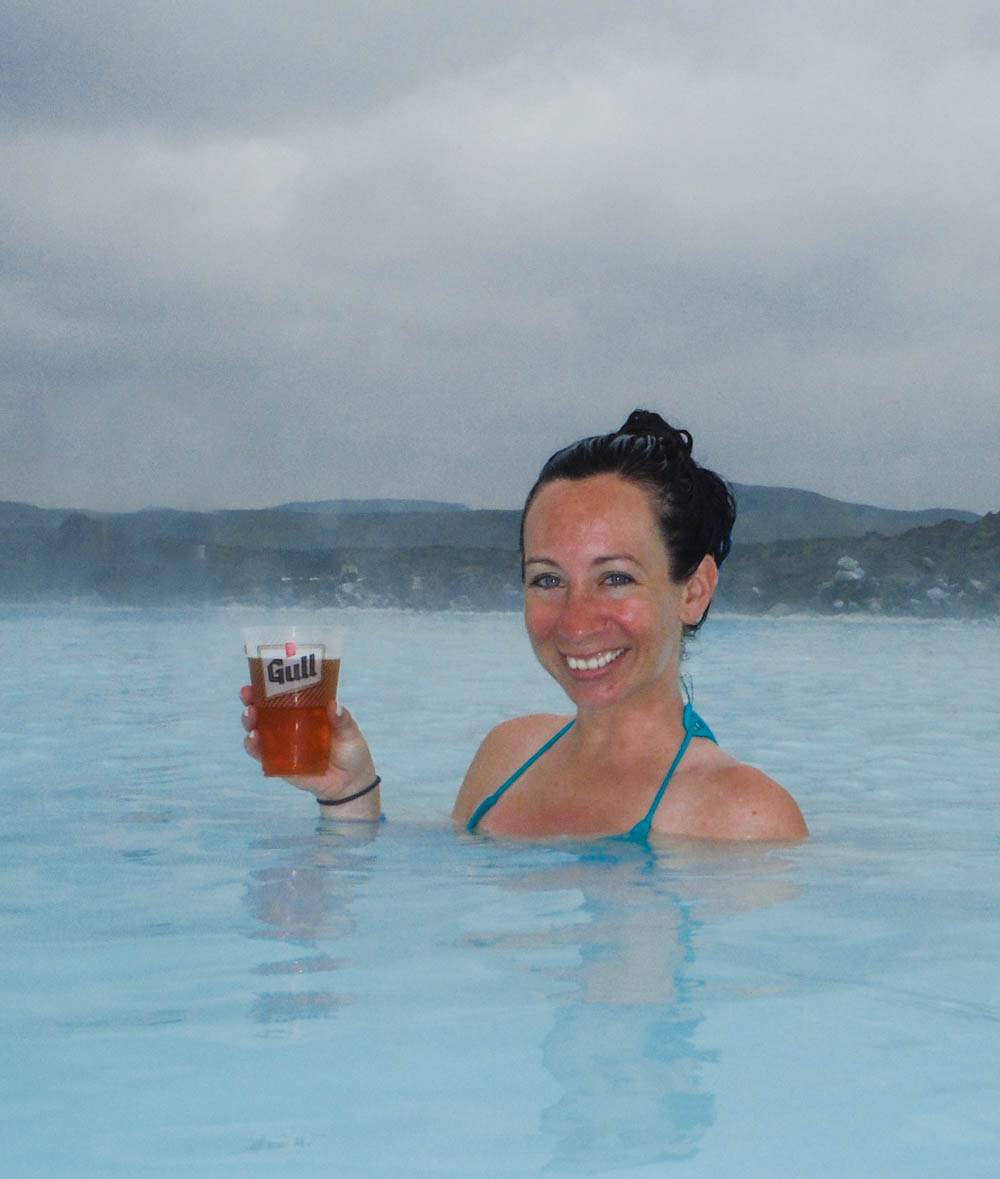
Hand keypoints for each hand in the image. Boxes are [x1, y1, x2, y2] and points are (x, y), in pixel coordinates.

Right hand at [240, 687, 379, 814]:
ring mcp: (283, 744)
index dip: (268, 685)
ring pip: (258, 730)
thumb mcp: (350, 732)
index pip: (283, 694)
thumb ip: (343, 721)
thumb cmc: (351, 750)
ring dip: (250, 722)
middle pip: (264, 710)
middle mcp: (290, 725)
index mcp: (306, 711)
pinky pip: (262, 755)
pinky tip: (252, 740)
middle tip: (248, 694)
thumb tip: (334, 705)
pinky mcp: (280, 764)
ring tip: (250, 716)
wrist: (350, 782)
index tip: (258, 675)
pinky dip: (254, 747)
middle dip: (252, 700)